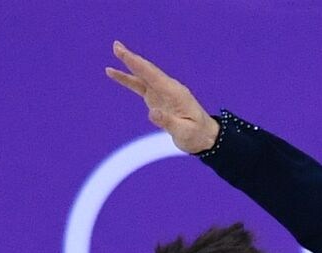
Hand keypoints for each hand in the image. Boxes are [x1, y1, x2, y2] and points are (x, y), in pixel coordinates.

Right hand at [105, 42, 220, 153]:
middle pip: (147, 70)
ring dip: (129, 64)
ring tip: (116, 51)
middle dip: (131, 58)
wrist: (206, 137)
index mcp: (175, 93)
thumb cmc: (196, 134)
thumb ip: (168, 122)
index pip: (153, 76)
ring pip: (143, 75)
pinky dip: (129, 79)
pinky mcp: (157, 98)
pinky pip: (141, 86)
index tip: (125, 54)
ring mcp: (162, 92)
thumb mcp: (183, 132)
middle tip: (116, 45)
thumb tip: (152, 113)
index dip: (138, 64)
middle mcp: (168, 88)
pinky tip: (116, 74)